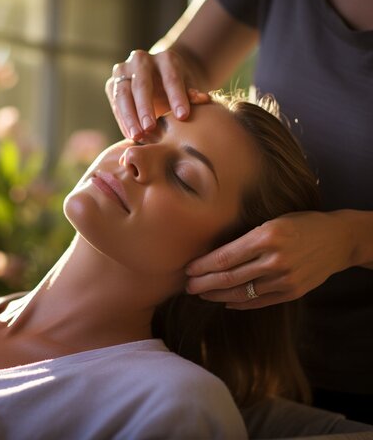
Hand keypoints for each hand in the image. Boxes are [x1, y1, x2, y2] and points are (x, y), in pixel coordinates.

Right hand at [105, 49, 208, 139]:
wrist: (160, 80)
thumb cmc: (178, 89)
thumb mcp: (189, 88)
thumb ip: (193, 94)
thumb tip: (202, 98)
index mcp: (166, 59)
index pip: (171, 77)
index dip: (177, 97)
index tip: (182, 117)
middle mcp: (141, 60)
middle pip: (142, 84)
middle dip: (145, 108)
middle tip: (150, 128)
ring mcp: (124, 70)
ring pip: (122, 94)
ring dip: (129, 116)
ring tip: (136, 136)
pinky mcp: (112, 84)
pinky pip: (115, 103)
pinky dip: (122, 120)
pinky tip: (129, 134)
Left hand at [185, 211, 353, 308]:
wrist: (338, 239)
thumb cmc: (301, 224)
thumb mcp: (272, 222)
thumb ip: (246, 239)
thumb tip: (215, 255)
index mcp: (266, 236)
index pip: (225, 257)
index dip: (203, 266)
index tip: (188, 269)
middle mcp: (275, 260)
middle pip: (229, 277)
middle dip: (204, 284)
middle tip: (187, 286)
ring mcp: (285, 279)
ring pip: (242, 293)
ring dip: (217, 296)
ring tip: (202, 294)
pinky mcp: (292, 293)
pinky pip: (260, 302)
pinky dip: (240, 304)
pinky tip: (226, 303)